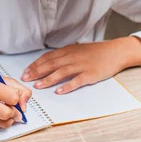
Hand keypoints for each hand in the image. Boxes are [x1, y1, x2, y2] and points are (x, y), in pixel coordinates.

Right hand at [0, 68, 31, 127]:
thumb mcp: (3, 79)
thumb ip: (20, 90)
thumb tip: (24, 107)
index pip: (12, 98)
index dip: (17, 97)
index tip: (14, 95)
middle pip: (8, 114)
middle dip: (16, 112)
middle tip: (15, 108)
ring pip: (5, 123)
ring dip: (11, 118)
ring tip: (6, 109)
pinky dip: (2, 120)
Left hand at [21, 37, 140, 94]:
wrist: (115, 52)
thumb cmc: (95, 52)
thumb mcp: (77, 50)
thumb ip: (64, 55)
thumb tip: (48, 62)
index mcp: (68, 51)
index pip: (47, 57)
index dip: (35, 65)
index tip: (25, 71)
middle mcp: (72, 57)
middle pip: (51, 64)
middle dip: (36, 72)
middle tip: (25, 79)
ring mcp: (81, 66)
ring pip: (61, 72)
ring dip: (48, 79)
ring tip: (38, 86)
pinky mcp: (90, 74)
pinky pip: (76, 81)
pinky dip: (67, 86)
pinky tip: (58, 91)